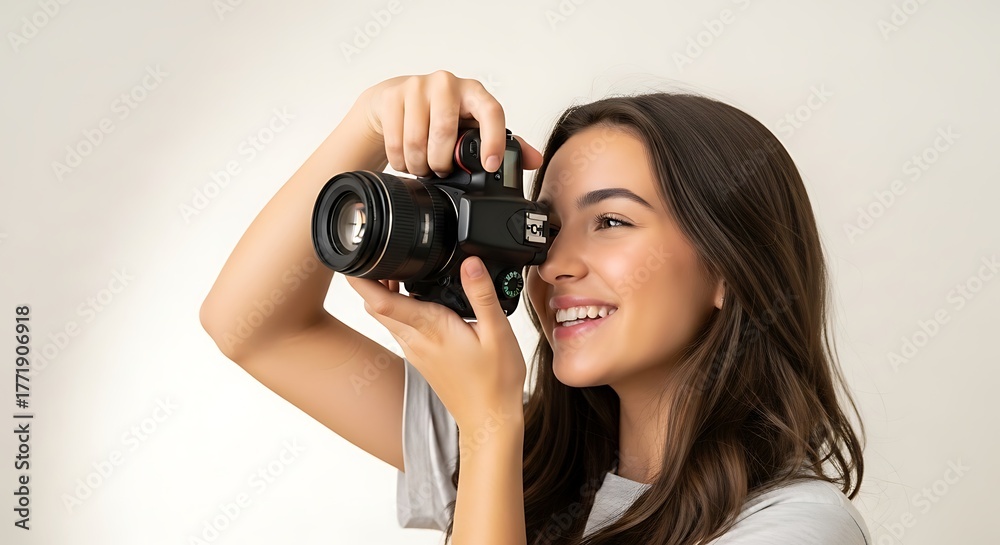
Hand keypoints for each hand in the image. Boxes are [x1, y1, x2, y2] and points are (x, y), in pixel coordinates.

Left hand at [346, 256, 525, 431]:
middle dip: (371, 281)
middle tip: (382, 256)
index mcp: (430, 328)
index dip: (362, 279)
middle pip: (376, 306)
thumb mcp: (498, 332)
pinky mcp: (420, 358)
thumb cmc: (495, 381)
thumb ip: (481, 294)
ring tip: (402, 272)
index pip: (381, 301)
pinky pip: (400, 328)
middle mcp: (414, 340)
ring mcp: (415, 351)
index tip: (353, 261)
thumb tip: (470, 262)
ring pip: (386, 318)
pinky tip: (421, 302)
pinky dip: (400, 310)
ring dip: (384, 295)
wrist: (488, 419)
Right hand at [354, 70, 542, 175]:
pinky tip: (405, 160)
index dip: (493, 140)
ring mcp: (417, 87)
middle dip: (442, 162)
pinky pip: (396, 141)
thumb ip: (504, 143)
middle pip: (445, 132)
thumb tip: (534, 160)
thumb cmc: (439, 114)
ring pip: (418, 140)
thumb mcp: (471, 126)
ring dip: (419, 165)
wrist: (395, 100)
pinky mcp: (393, 96)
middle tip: (441, 171)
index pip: (491, 111)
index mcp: (473, 92)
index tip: (489, 166)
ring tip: (423, 168)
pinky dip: (401, 161)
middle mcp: (447, 84)